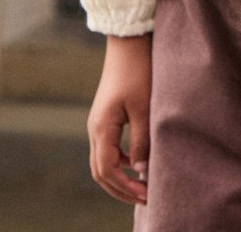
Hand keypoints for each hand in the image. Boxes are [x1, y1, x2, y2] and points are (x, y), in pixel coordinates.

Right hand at [88, 34, 151, 204]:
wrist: (129, 42)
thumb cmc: (138, 72)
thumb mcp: (144, 108)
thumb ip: (142, 141)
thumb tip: (142, 170)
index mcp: (101, 128)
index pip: (107, 171)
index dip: (125, 188)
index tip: (146, 195)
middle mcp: (95, 128)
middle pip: (101, 171)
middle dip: (120, 188)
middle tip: (144, 198)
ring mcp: (98, 122)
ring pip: (103, 160)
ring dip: (120, 176)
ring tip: (142, 185)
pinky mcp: (106, 115)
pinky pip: (109, 147)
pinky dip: (121, 161)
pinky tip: (137, 161)